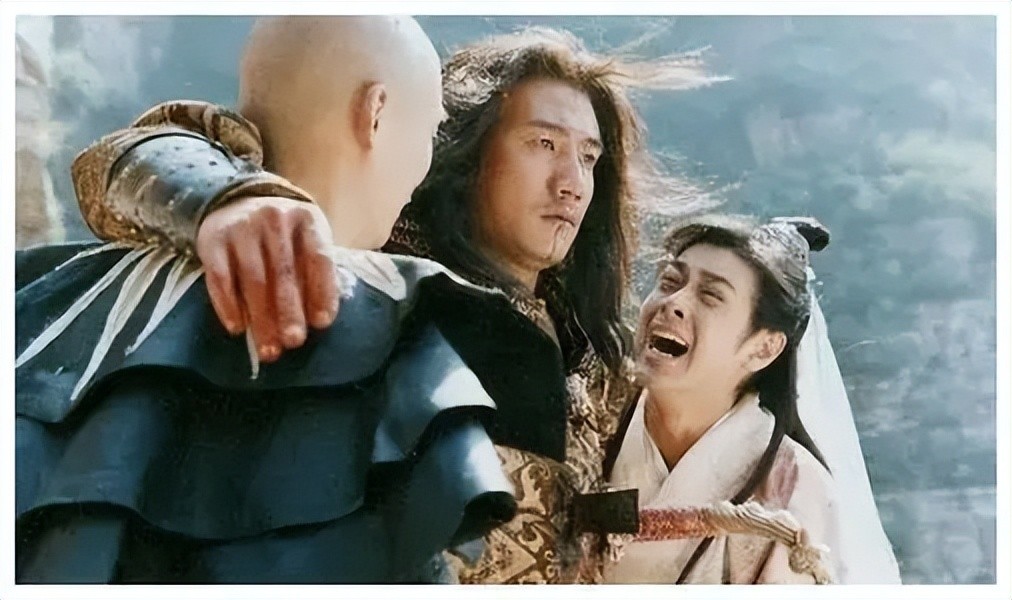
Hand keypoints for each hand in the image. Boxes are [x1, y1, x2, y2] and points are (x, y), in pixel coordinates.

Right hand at [195, 196, 337, 362]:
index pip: (319, 258)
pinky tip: (237, 327)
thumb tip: (318, 319)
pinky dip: (228, 305)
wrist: (235, 201)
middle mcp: (274, 219)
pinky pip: (220, 278)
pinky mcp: (213, 239)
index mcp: (306, 219)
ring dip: (261, 318)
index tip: (322, 323)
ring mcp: (242, 227)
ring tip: (268, 348)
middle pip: (284, 272)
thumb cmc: (280, 234)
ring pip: (253, 279)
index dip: (322, 292)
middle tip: (294, 342)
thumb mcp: (304, 240)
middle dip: (290, 312)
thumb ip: (313, 272)